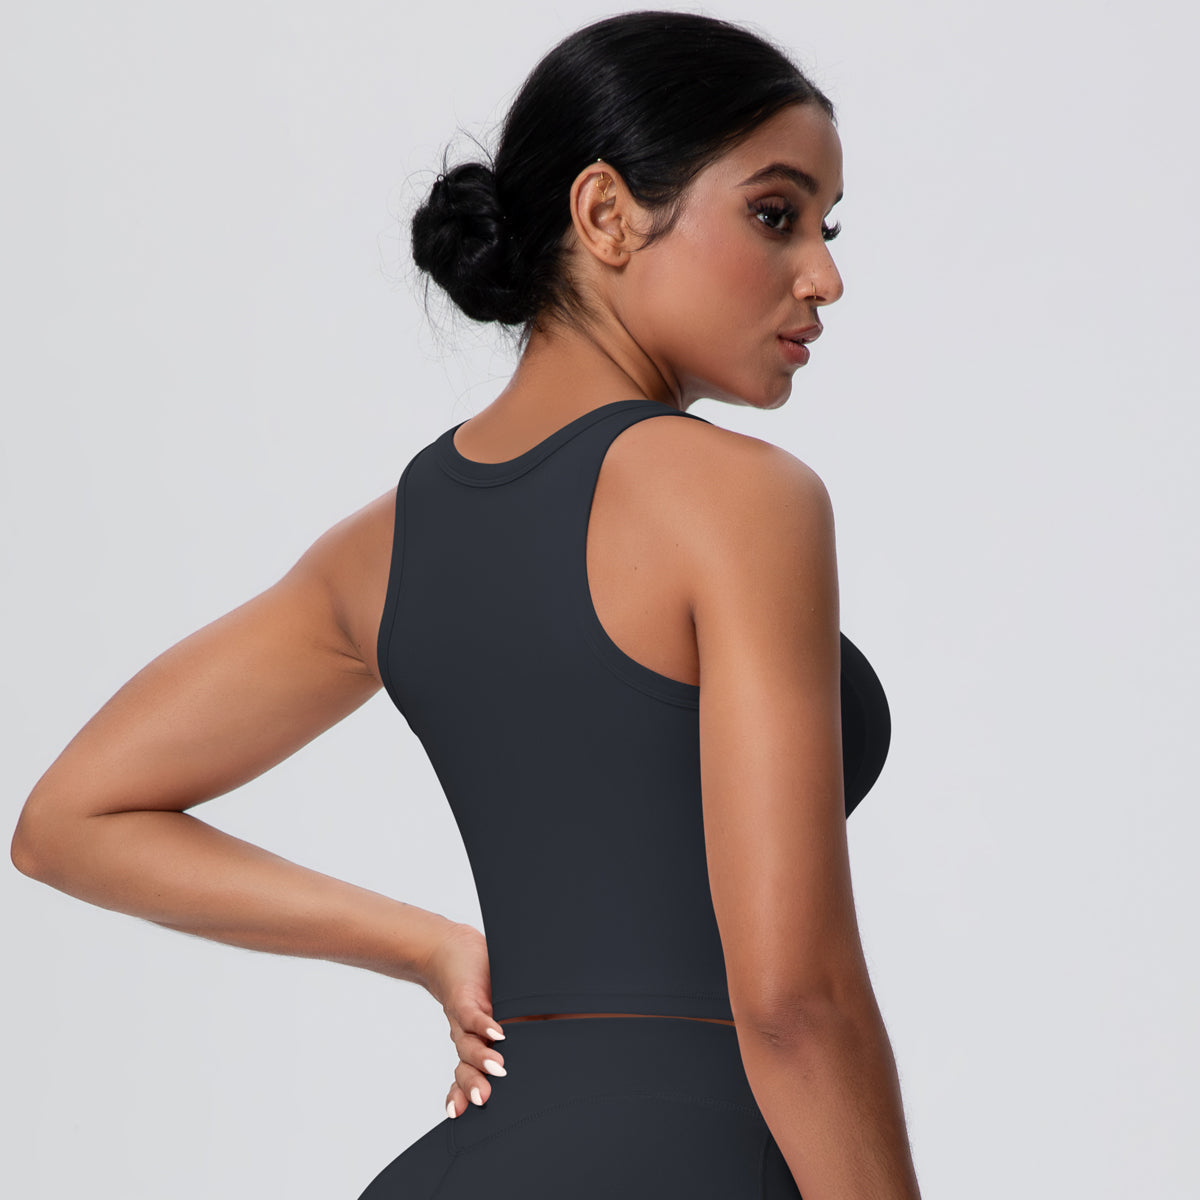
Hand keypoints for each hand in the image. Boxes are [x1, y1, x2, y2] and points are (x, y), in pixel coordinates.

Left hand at [421, 921, 507, 1118]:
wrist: (450, 951)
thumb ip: (525, 1028)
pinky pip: (473, 1014)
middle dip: (473, 1084)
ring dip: (482, 1057)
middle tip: (483, 1100)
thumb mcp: (501, 1011)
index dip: (464, 1095)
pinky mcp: (466, 996)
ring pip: (468, 1044)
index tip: (463, 1114)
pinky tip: (498, 1031)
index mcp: (476, 1045)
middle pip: (466, 1067)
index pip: (469, 1076)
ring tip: (498, 1067)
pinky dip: (485, 1023)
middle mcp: (468, 1036)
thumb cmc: (481, 982)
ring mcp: (465, 1018)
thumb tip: (574, 1033)